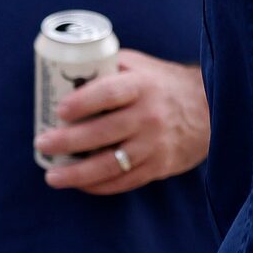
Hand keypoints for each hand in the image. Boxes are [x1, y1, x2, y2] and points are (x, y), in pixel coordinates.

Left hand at [37, 50, 209, 195]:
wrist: (210, 109)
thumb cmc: (162, 84)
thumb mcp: (140, 66)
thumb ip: (108, 69)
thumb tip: (64, 75)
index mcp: (142, 86)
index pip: (109, 93)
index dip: (82, 102)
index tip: (58, 110)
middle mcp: (149, 116)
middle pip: (103, 133)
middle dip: (67, 141)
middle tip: (42, 143)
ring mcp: (154, 144)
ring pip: (111, 164)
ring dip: (77, 174)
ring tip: (52, 177)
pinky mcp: (159, 166)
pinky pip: (124, 181)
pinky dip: (99, 186)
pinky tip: (80, 185)